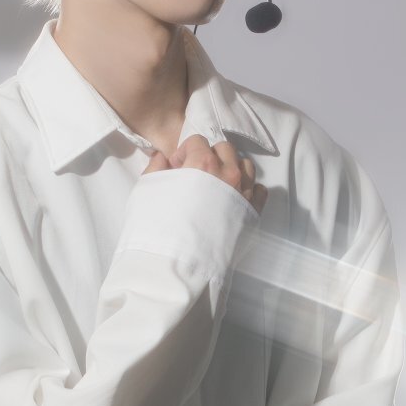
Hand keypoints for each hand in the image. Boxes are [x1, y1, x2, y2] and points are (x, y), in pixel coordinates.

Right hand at [143, 135, 267, 214]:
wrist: (175, 264)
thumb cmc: (156, 226)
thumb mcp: (147, 189)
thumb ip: (156, 167)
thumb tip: (162, 158)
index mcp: (202, 164)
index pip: (197, 141)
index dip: (183, 152)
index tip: (176, 169)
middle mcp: (228, 174)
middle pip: (224, 149)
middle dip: (209, 157)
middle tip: (196, 176)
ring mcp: (244, 194)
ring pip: (245, 165)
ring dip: (231, 168)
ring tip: (217, 185)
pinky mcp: (252, 214)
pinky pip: (259, 190)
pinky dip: (248, 189)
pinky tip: (233, 199)